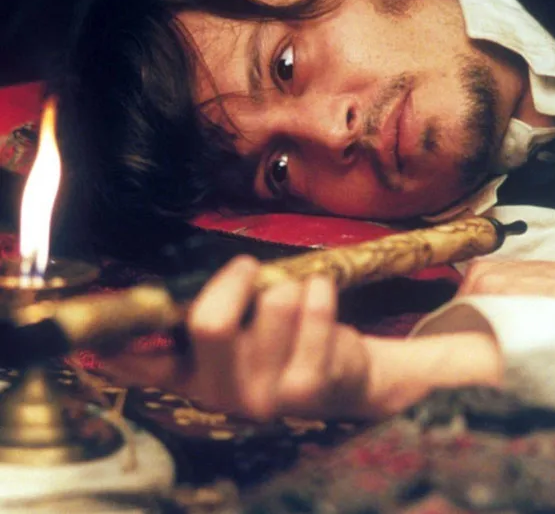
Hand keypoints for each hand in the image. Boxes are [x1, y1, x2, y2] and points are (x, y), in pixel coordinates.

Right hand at [102, 256, 370, 419]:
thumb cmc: (283, 344)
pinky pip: (314, 308)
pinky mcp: (310, 386)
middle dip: (236, 278)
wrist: (347, 379)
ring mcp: (266, 396)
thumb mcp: (240, 335)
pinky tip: (320, 298)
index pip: (144, 364)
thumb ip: (202, 316)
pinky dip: (319, 288)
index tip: (97, 333)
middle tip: (248, 267)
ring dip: (289, 283)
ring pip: (274, 303)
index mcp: (192, 376)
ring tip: (296, 295)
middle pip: (211, 323)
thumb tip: (153, 295)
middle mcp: (222, 393)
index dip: (116, 347)